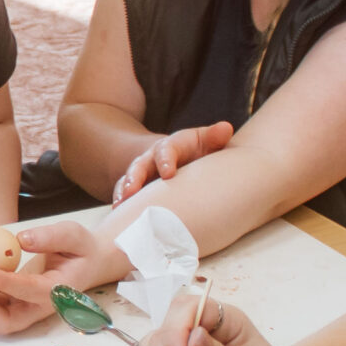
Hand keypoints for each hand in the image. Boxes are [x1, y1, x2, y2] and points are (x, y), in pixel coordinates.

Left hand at [0, 220, 125, 334]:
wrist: (87, 264)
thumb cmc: (81, 249)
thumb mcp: (73, 235)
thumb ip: (50, 237)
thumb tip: (20, 239)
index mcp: (58, 292)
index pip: (29, 292)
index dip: (5, 284)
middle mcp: (39, 307)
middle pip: (7, 321)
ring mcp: (25, 308)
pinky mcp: (14, 303)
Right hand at [111, 121, 233, 204]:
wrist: (179, 158)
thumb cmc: (196, 151)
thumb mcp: (205, 141)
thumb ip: (215, 137)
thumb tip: (225, 128)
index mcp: (170, 147)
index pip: (165, 150)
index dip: (165, 160)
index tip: (168, 173)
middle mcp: (150, 159)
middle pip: (139, 166)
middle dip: (134, 178)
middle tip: (132, 190)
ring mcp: (140, 175)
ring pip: (127, 182)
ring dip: (122, 193)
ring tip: (119, 206)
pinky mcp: (135, 190)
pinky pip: (124, 196)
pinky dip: (121, 205)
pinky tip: (119, 217)